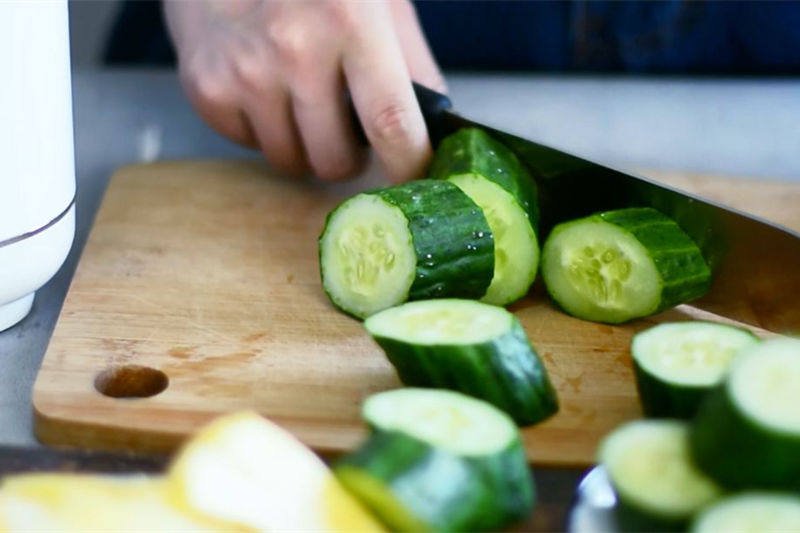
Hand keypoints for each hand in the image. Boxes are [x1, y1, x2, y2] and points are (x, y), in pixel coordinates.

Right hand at [164, 0, 444, 181]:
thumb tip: (436, 129)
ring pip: (290, 161)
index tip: (413, 178)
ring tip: (303, 100)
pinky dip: (263, 131)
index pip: (391, 122)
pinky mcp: (205, 86)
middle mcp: (294, 48)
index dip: (407, 164)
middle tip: (347, 127)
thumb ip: (411, 62)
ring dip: (304, 146)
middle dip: (349, 158)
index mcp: (351, 20)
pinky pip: (249, 146)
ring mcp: (244, 70)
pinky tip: (265, 88)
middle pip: (335, 159)